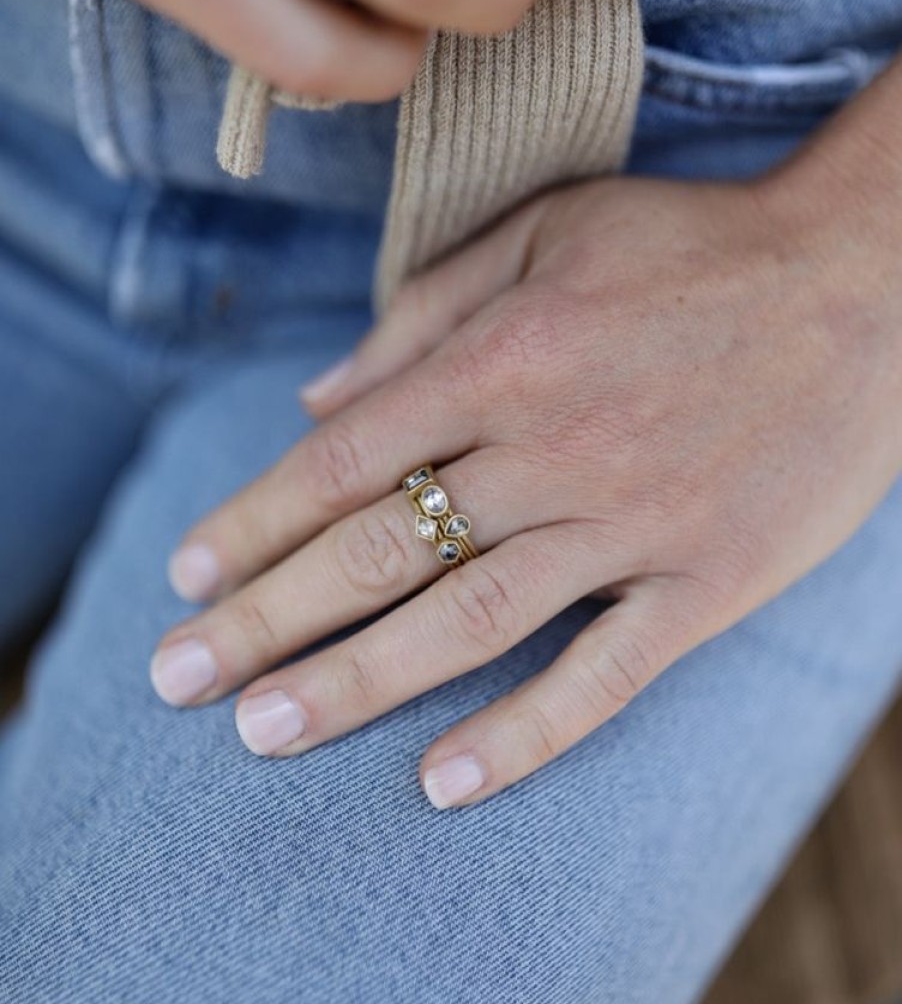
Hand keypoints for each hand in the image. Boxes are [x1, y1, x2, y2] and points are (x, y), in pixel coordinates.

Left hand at [150, 155, 901, 807]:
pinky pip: (606, 675)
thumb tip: (317, 401)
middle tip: (177, 682)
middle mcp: (553, 445)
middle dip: (268, 620)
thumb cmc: (690, 247)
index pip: (343, 459)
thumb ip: (423, 311)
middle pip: (382, 549)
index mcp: (505, 355)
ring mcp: (633, 519)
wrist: (861, 279)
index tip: (186, 581)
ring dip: (357, 683)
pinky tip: (444, 783)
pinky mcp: (708, 578)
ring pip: (469, 618)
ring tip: (264, 732)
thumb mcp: (546, 232)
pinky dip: (524, 734)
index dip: (253, 525)